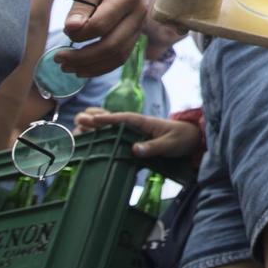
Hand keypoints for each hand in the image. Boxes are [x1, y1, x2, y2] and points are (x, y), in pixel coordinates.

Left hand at [59, 0, 147, 74]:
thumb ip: (80, 5)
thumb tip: (72, 30)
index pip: (102, 24)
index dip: (81, 33)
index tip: (65, 30)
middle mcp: (138, 15)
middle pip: (112, 46)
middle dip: (83, 57)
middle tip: (59, 58)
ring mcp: (138, 28)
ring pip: (117, 57)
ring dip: (90, 66)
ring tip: (66, 67)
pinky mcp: (133, 37)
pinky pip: (119, 59)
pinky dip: (100, 68)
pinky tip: (81, 69)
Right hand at [75, 109, 202, 160]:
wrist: (191, 139)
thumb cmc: (181, 138)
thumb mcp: (170, 144)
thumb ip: (153, 147)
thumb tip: (134, 149)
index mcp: (144, 122)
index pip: (123, 118)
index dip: (107, 118)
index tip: (91, 119)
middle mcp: (136, 125)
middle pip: (112, 120)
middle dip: (95, 119)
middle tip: (77, 120)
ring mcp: (134, 131)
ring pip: (111, 127)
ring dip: (95, 127)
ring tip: (77, 127)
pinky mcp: (134, 139)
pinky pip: (116, 136)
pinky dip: (103, 135)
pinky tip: (90, 138)